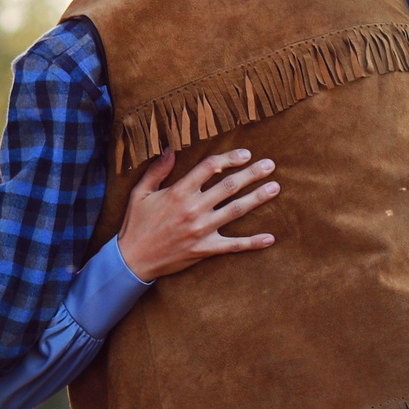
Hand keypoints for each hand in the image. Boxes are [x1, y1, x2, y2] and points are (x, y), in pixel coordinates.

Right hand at [114, 148, 279, 279]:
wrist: (132, 260)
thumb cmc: (136, 224)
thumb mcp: (140, 193)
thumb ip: (157, 170)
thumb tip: (170, 148)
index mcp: (178, 192)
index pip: (209, 168)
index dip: (229, 158)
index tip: (245, 154)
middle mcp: (193, 209)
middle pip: (229, 186)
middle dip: (252, 174)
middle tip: (270, 165)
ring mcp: (202, 230)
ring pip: (236, 210)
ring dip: (258, 198)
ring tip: (275, 188)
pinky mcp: (205, 249)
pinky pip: (233, 246)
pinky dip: (253, 242)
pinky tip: (270, 238)